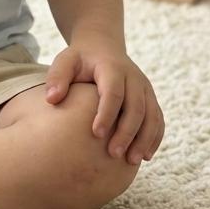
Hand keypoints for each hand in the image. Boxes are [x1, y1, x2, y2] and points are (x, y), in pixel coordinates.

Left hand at [44, 43, 164, 164]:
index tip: (95, 134)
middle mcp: (134, 77)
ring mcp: (145, 88)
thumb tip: (52, 99)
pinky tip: (146, 156)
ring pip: (152, 115)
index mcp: (112, 67)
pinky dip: (155, 137)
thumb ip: (57, 77)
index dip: (106, 113)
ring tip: (131, 161)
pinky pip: (158, 119)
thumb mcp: (66, 61)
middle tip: (114, 154)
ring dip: (144, 139)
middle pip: (136, 107)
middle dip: (127, 132)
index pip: (113, 92)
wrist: (103, 47)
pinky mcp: (150, 98)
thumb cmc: (80, 59)